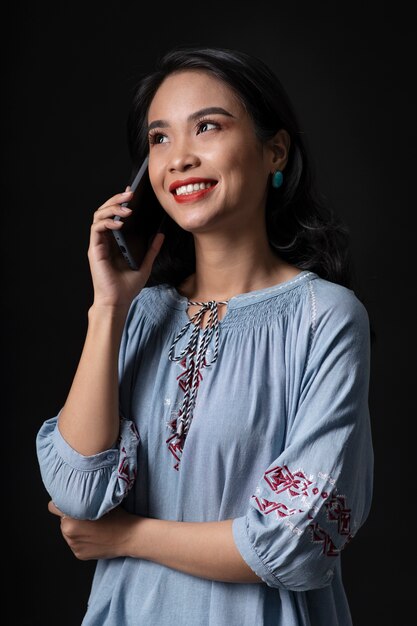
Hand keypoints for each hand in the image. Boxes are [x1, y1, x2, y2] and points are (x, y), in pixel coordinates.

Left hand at [48, 501, 138, 560]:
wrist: (129, 536)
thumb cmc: (116, 517)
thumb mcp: (98, 502)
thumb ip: (82, 500)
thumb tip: (72, 496)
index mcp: (70, 520)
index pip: (53, 508)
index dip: (60, 504)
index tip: (66, 502)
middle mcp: (68, 534)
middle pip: (62, 520)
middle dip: (71, 518)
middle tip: (87, 515)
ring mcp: (73, 546)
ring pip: (69, 533)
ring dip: (76, 529)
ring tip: (94, 527)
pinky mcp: (79, 555)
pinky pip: (76, 544)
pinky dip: (82, 540)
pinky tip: (95, 537)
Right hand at [88, 189, 164, 307]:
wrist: (117, 302)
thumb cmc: (127, 287)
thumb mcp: (145, 264)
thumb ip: (151, 249)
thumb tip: (160, 234)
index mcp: (115, 241)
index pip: (115, 215)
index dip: (121, 202)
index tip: (132, 192)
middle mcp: (105, 240)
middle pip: (105, 211)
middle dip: (117, 199)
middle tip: (130, 194)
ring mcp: (98, 244)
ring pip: (98, 215)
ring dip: (112, 208)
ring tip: (127, 207)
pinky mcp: (95, 249)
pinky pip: (97, 229)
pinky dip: (107, 222)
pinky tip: (120, 222)